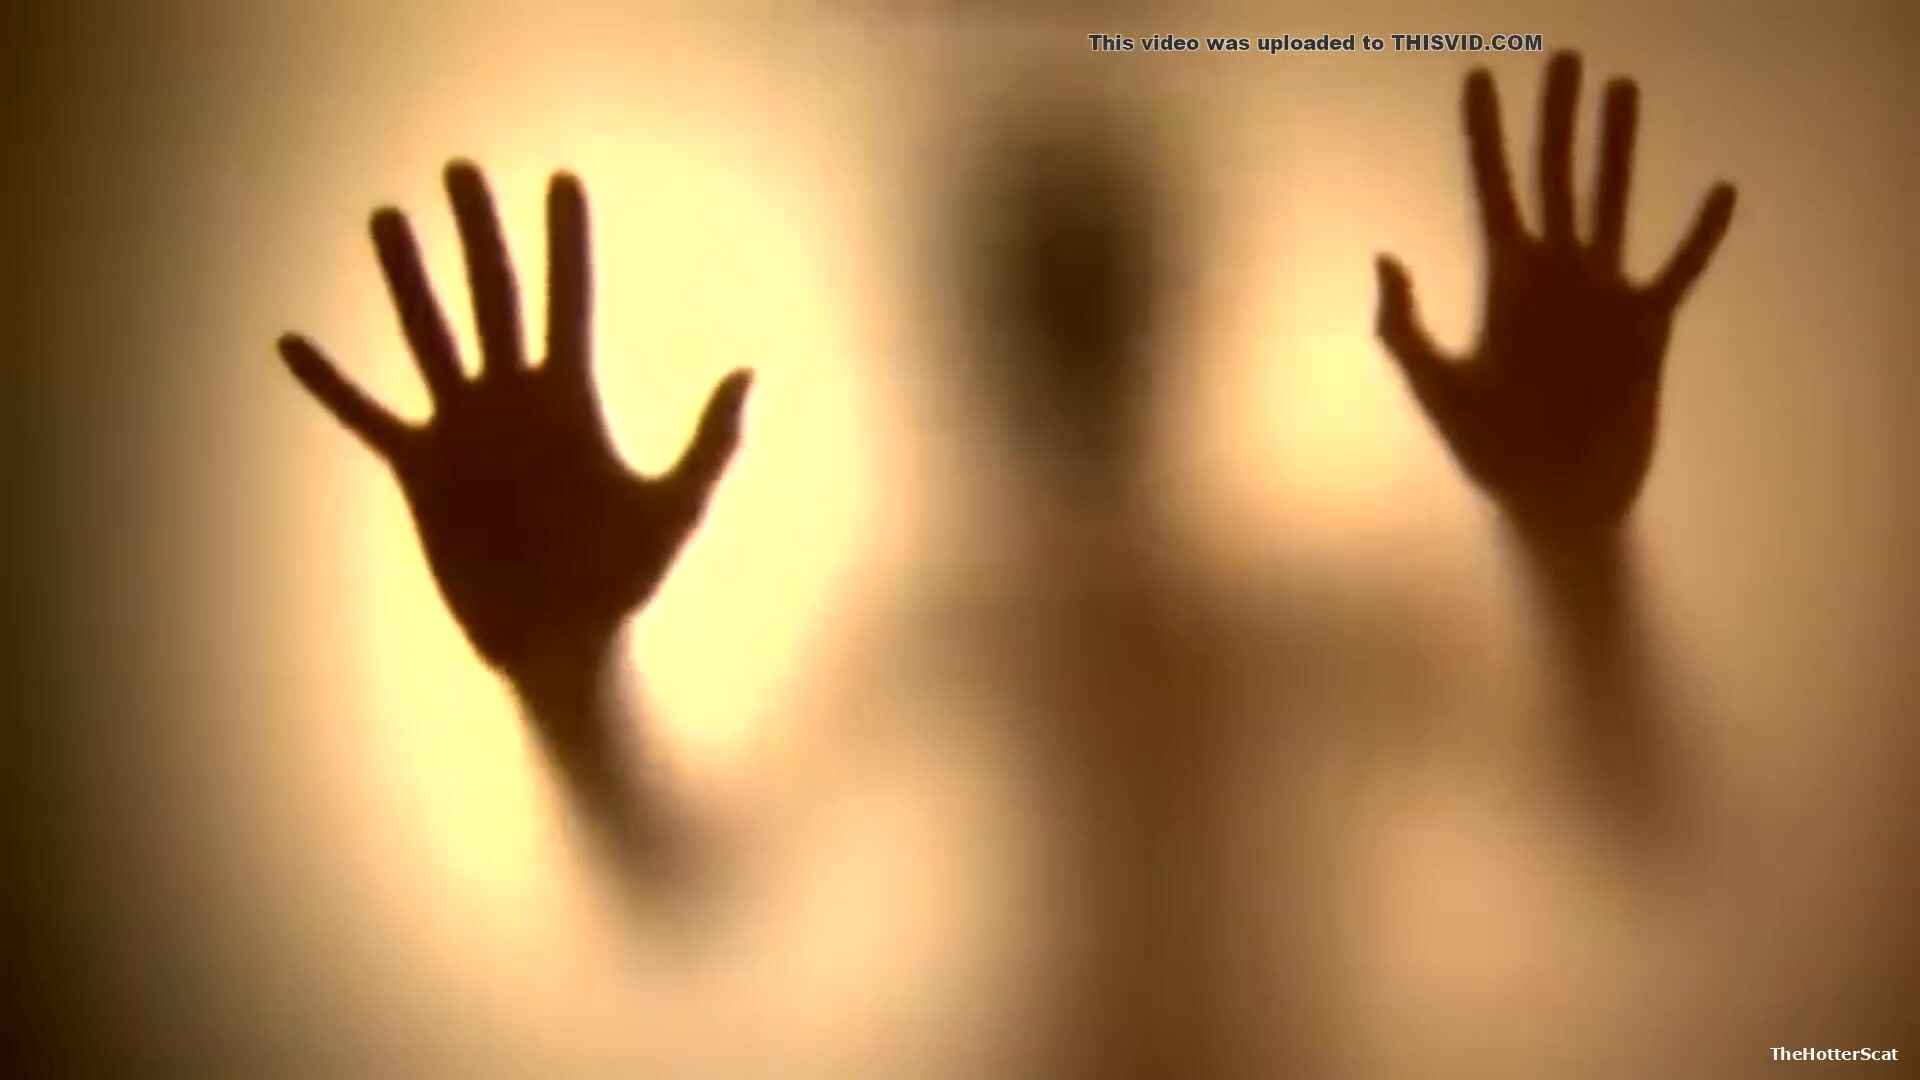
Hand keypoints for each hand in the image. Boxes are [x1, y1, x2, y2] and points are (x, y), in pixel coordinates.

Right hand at [280, 161, 751, 681]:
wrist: (562, 640)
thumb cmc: (624, 578)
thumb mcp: (674, 508)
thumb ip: (708, 442)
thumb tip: (746, 372)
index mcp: (572, 399)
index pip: (569, 301)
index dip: (567, 244)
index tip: (562, 180)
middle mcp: (514, 400)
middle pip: (493, 297)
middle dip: (478, 234)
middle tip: (460, 168)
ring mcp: (463, 431)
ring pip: (428, 337)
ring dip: (406, 281)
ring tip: (384, 217)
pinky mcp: (421, 472)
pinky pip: (365, 417)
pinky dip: (331, 385)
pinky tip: (291, 342)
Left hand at [1375, 51, 1735, 537]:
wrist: (1556, 502)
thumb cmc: (1490, 452)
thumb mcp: (1436, 389)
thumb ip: (1404, 327)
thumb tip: (1384, 256)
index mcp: (1503, 282)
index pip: (1491, 189)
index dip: (1482, 134)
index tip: (1478, 77)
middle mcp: (1554, 276)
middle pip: (1555, 176)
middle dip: (1555, 119)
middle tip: (1563, 56)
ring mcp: (1602, 297)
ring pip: (1612, 202)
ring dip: (1618, 148)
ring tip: (1623, 89)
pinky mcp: (1647, 328)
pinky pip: (1679, 269)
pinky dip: (1701, 234)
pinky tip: (1721, 190)